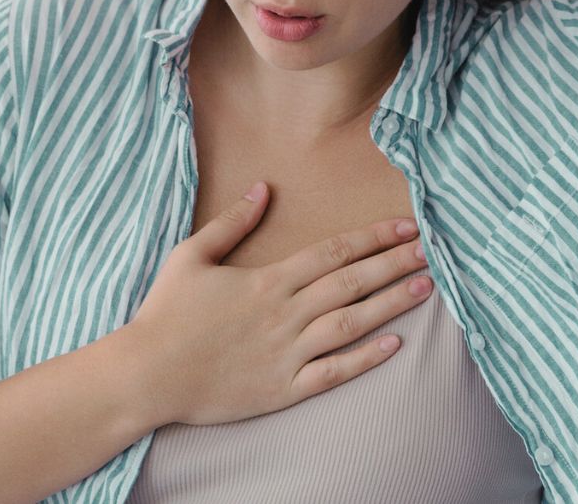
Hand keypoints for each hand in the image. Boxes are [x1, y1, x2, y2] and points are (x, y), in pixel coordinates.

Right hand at [126, 180, 435, 427]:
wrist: (147, 375)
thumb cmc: (165, 314)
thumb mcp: (191, 256)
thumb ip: (231, 222)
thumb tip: (263, 188)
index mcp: (268, 280)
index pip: (332, 252)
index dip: (373, 237)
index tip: (405, 226)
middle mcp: (285, 314)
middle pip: (352, 283)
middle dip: (394, 263)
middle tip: (430, 250)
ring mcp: (287, 353)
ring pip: (352, 324)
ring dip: (391, 304)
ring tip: (424, 288)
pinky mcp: (283, 389)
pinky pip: (333, 373)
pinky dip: (365, 359)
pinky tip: (394, 345)